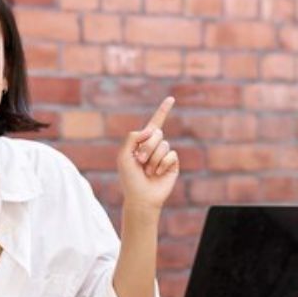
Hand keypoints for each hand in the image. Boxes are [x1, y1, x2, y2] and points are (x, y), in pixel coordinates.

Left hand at [117, 96, 178, 210]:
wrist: (141, 198)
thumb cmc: (129, 178)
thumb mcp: (124, 155)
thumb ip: (132, 138)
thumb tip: (150, 130)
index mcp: (142, 142)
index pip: (154, 123)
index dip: (163, 111)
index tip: (171, 99)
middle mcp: (155, 146)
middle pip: (156, 133)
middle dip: (146, 147)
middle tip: (140, 162)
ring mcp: (164, 155)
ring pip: (163, 144)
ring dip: (153, 159)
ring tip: (148, 171)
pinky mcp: (173, 164)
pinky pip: (171, 155)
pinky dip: (162, 164)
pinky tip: (158, 174)